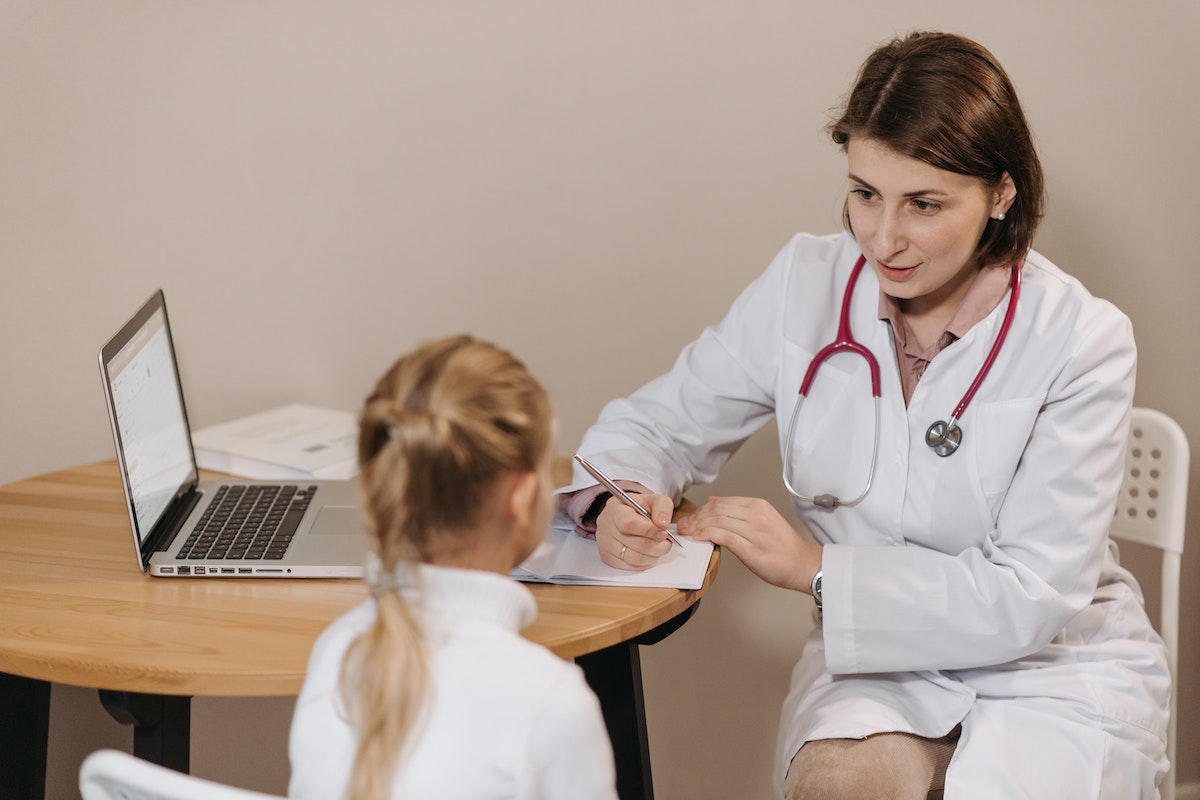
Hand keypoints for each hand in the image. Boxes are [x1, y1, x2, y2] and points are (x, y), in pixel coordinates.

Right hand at [595, 492, 674, 570]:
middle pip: (636, 544)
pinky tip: (648, 553)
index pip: (629, 523)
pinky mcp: (607, 557)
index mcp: (615, 508)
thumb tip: (663, 524)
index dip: (650, 530)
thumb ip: (662, 507)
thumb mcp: (654, 500)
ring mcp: (604, 543)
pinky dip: (645, 563)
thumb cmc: (639, 508)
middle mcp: (606, 526)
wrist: (624, 514)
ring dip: (653, 555)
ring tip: (658, 547)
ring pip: (635, 559)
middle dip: (658, 545)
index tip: (663, 532)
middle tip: (665, 541)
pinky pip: (631, 567)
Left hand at [677, 495, 819, 592]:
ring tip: (686, 532)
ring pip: (717, 521)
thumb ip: (737, 511)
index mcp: (757, 506)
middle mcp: (755, 514)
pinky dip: (707, 534)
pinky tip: (698, 537)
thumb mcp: (761, 520)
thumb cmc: (782, 547)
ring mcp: (754, 531)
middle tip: (682, 526)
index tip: (690, 519)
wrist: (803, 564)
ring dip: (697, 526)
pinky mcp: (752, 548)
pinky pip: (724, 536)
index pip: (720, 502)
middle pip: (716, 510)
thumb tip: (713, 502)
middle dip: (695, 518)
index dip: (700, 510)